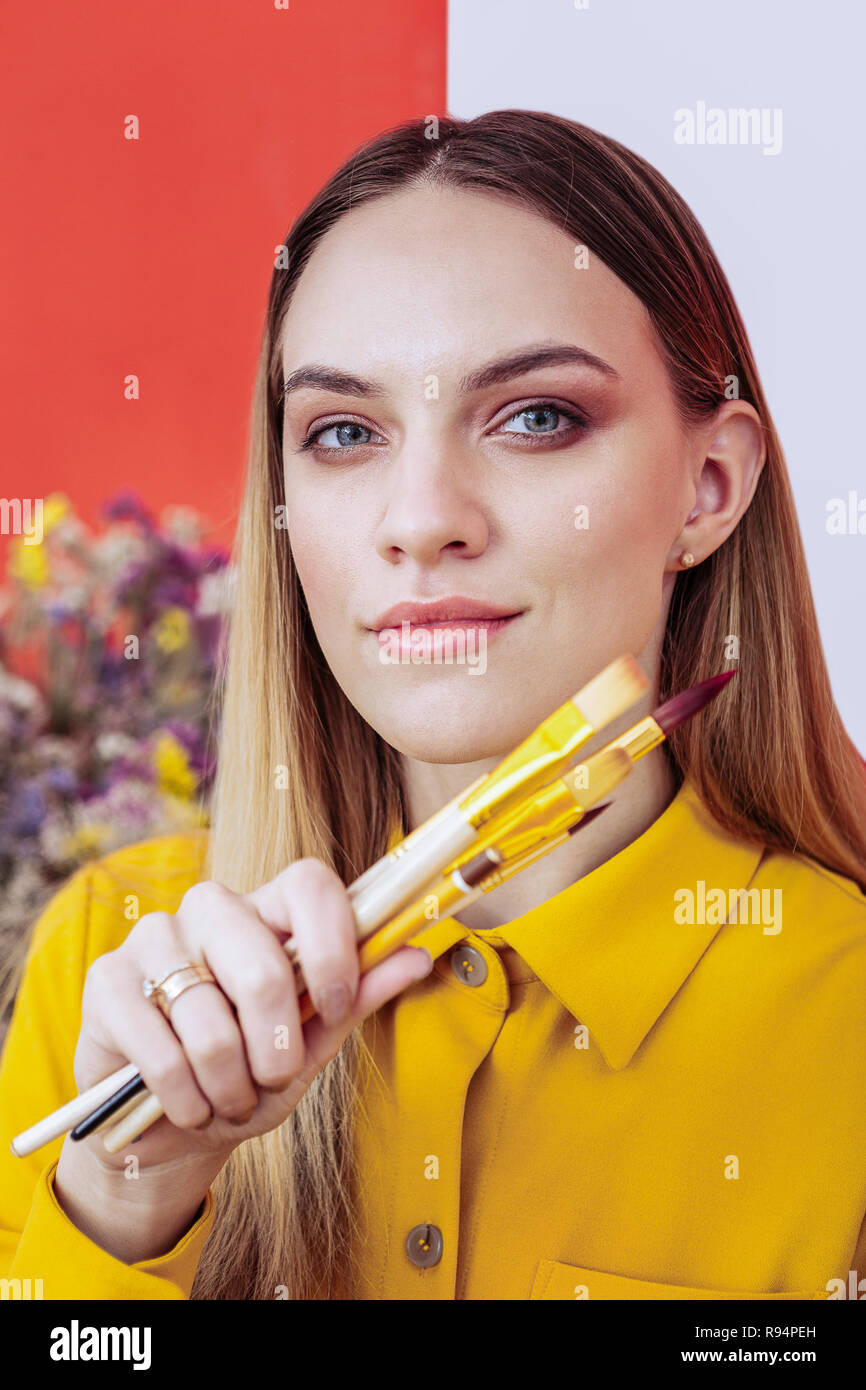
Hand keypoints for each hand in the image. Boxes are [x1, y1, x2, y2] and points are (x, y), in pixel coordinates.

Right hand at [55, 858, 432, 1239]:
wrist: (174, 1127)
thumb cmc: (251, 1074)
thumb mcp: (311, 1043)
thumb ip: (357, 996)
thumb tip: (418, 953)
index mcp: (269, 912)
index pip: (309, 882)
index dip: (333, 944)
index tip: (334, 1006)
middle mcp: (211, 910)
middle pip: (261, 960)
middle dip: (276, 1043)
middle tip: (273, 1076)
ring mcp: (153, 939)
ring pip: (208, 1017)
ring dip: (229, 1083)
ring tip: (228, 1099)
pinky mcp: (106, 981)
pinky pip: (159, 1048)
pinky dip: (184, 1096)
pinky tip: (186, 1104)